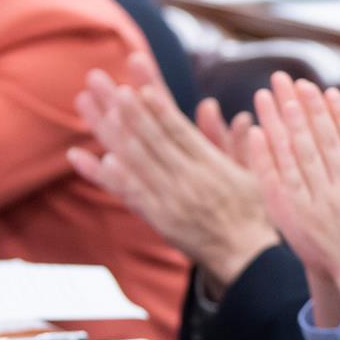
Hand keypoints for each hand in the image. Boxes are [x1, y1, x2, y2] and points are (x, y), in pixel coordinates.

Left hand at [70, 62, 279, 284]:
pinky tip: (84, 156)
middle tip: (100, 80)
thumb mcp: (255, 173)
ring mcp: (171, 200)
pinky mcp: (159, 218)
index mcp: (212, 166)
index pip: (179, 129)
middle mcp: (188, 180)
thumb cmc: (255, 213)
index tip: (136, 84)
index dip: (156, 106)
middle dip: (123, 106)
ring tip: (87, 104)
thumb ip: (237, 142)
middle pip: (149, 137)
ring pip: (133, 159)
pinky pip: (128, 193)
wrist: (248, 260)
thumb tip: (232, 112)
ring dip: (107, 130)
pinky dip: (106, 175)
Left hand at [246, 71, 339, 318]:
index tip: (324, 90)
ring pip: (297, 152)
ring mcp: (319, 199)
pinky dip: (268, 156)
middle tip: (292, 80)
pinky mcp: (298, 215)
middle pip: (320, 137)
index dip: (335, 111)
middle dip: (305, 105)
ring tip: (272, 96)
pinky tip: (258, 133)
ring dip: (284, 121)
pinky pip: (281, 180)